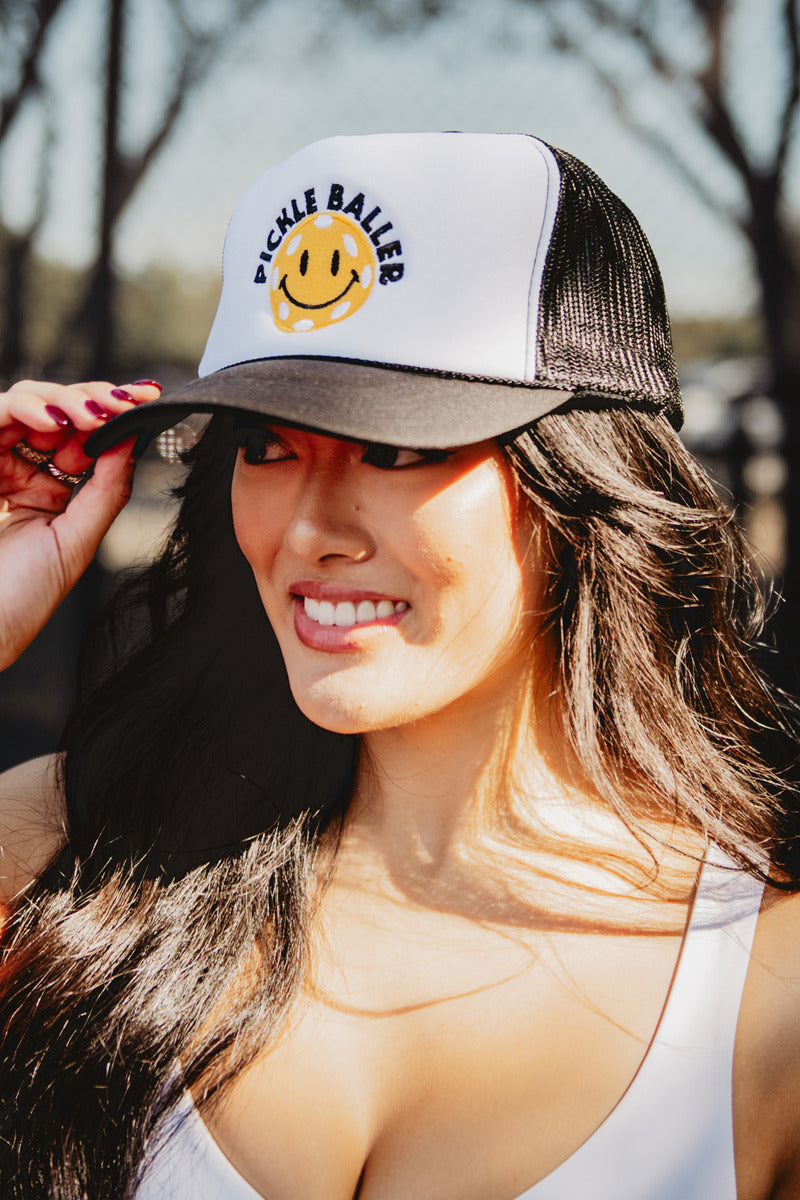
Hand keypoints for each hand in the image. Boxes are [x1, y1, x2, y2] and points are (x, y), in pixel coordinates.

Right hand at [0, 379, 160, 670]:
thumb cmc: (22, 595)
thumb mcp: (77, 539)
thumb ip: (107, 489)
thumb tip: (133, 440)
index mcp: (48, 490)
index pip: (83, 438)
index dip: (114, 417)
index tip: (147, 404)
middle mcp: (19, 470)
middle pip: (59, 411)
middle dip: (97, 400)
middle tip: (127, 403)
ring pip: (30, 402)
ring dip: (68, 400)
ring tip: (96, 414)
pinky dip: (28, 406)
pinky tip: (56, 418)